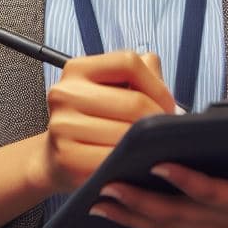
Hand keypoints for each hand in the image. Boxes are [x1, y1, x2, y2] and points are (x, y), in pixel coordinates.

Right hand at [32, 50, 176, 195]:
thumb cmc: (94, 120)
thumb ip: (144, 75)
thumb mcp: (113, 88)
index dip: (157, 86)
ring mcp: (62, 126)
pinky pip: (113, 160)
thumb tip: (170, 97)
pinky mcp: (66, 157)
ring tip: (151, 148)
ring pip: (127, 133)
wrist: (56, 156)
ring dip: (147, 145)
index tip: (167, 105)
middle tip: (164, 134)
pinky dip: (129, 164)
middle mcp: (65, 93)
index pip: (128, 63)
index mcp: (78, 68)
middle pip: (134, 102)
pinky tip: (132, 164)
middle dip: (158, 122)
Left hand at [87, 133, 227, 227]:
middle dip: (138, 201)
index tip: (159, 164)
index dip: (184, 181)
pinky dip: (137, 221)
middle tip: (107, 185)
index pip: (210, 192)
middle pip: (174, 213)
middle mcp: (222, 220)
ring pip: (163, 225)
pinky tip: (115, 211)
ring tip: (98, 200)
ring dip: (129, 214)